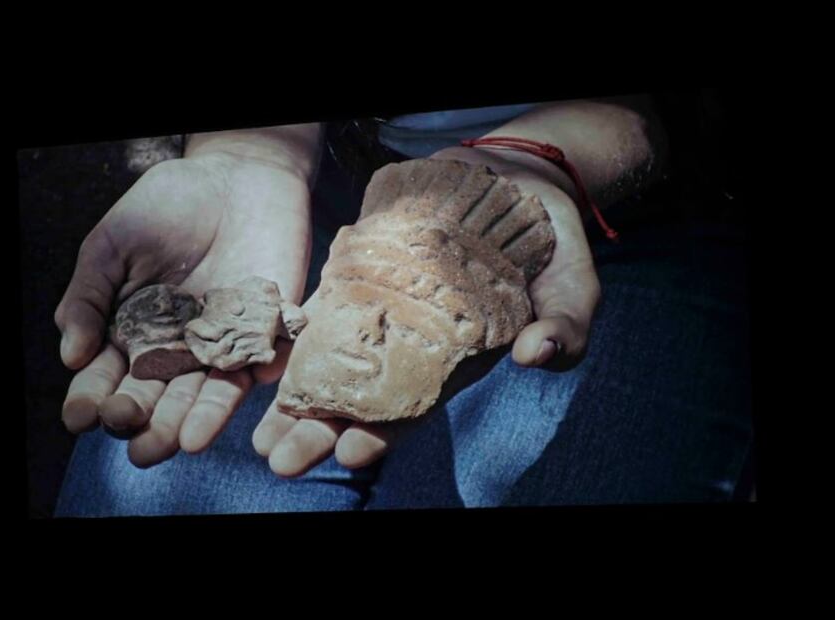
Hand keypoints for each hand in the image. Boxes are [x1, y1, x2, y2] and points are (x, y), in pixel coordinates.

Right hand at [55, 144, 312, 467]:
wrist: (239, 175)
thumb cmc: (168, 206)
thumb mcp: (112, 245)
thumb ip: (88, 296)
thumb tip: (71, 354)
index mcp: (132, 332)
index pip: (108, 375)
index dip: (93, 396)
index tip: (81, 416)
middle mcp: (176, 349)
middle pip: (156, 396)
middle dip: (143, 420)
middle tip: (131, 437)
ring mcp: (222, 345)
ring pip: (205, 393)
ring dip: (191, 420)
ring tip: (178, 443)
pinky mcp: (265, 334)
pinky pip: (256, 368)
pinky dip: (242, 388)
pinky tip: (224, 407)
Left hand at [251, 145, 599, 476]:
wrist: (519, 183)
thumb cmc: (553, 246)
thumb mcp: (575, 287)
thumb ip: (566, 326)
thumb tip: (536, 354)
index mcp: (458, 362)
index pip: (414, 410)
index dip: (383, 434)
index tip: (351, 452)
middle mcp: (415, 344)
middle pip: (360, 398)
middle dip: (320, 429)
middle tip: (277, 457)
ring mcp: (387, 308)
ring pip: (333, 360)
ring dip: (296, 395)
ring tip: (260, 429)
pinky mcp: (366, 272)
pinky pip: (326, 306)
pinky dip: (299, 334)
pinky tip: (266, 357)